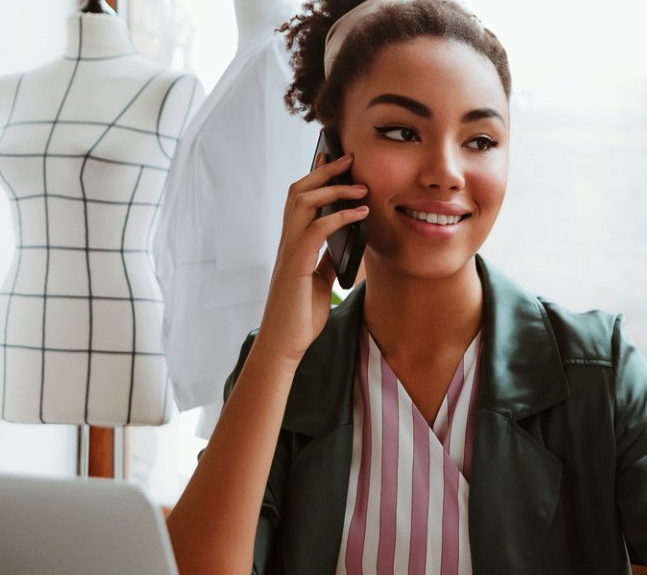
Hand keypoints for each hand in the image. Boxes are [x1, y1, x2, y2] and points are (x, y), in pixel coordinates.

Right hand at [253, 153, 369, 365]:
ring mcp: (289, 250)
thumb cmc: (299, 316)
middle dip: (324, 171)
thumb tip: (342, 247)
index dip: (316, 176)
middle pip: (300, 191)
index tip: (335, 160)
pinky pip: (317, 230)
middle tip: (349, 159)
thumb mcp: (319, 282)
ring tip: (361, 187)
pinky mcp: (295, 264)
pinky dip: (340, 217)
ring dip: (334, 189)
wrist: (285, 344)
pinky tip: (359, 215)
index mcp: (293, 243)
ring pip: (303, 202)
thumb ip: (326, 261)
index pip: (301, 199)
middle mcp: (287, 241)